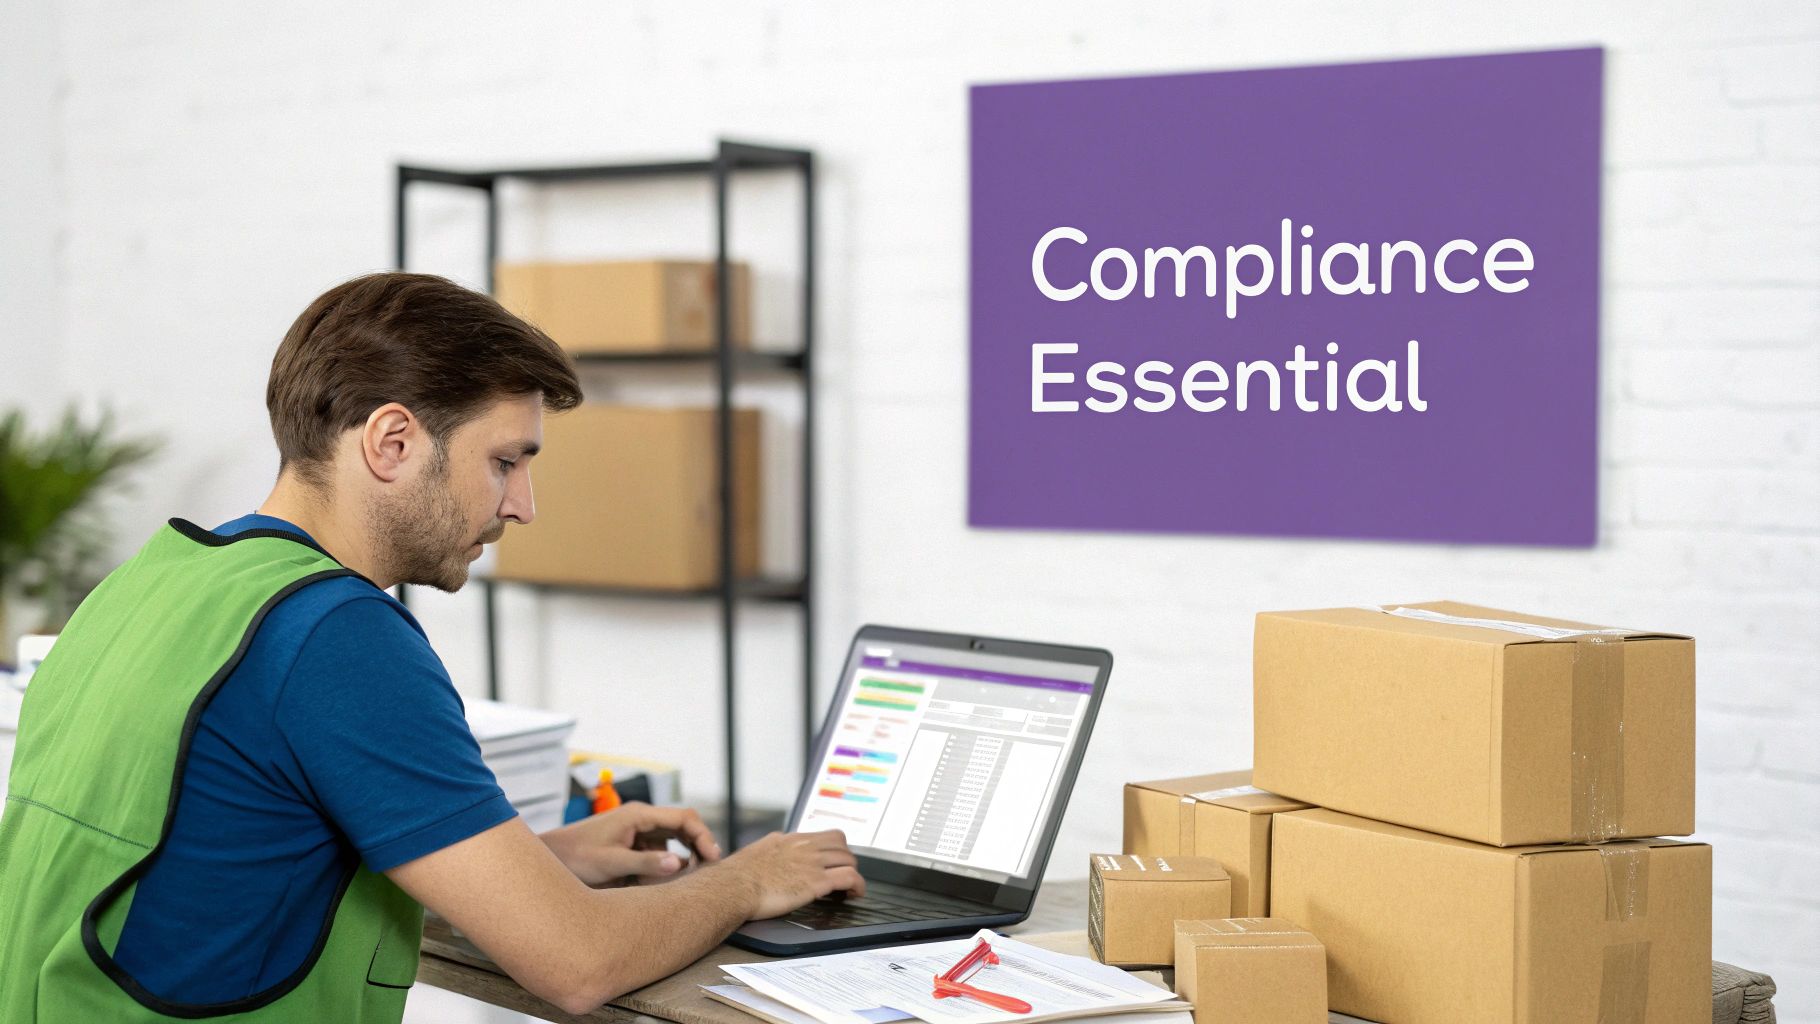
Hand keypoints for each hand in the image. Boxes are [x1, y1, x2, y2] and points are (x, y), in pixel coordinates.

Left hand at [540, 803, 722, 886]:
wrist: (550, 858)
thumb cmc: (576, 857)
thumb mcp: (612, 863)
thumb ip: (646, 863)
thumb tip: (679, 864)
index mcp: (639, 814)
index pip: (684, 818)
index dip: (704, 836)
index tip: (714, 858)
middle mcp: (641, 818)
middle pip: (683, 826)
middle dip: (698, 846)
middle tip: (708, 871)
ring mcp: (637, 830)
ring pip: (672, 841)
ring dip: (681, 858)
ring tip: (684, 879)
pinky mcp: (632, 844)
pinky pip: (658, 851)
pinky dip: (664, 864)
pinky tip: (658, 882)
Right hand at [722, 830, 864, 919]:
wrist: (732, 887)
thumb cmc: (736, 876)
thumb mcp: (756, 852)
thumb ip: (769, 849)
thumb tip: (770, 850)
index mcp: (788, 839)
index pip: (822, 835)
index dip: (832, 849)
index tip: (833, 861)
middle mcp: (803, 846)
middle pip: (840, 843)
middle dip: (845, 859)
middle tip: (843, 874)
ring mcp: (811, 863)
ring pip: (848, 859)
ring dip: (853, 872)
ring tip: (851, 887)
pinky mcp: (816, 882)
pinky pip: (849, 877)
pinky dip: (858, 885)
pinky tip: (856, 893)